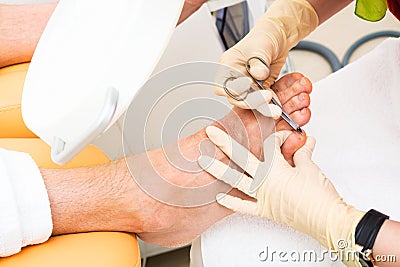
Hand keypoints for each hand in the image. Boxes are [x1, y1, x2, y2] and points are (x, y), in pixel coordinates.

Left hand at [198, 126, 364, 266]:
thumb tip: (305, 143)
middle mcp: (264, 182)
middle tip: (211, 133)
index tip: (286, 137)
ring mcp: (262, 197)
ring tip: (203, 161)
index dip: (277, 137)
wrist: (328, 221)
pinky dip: (232, 203)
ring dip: (219, 170)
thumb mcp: (311, 169)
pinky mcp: (266, 210)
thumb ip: (303, 153)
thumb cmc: (320, 197)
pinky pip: (245, 207)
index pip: (270, 145)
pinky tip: (220, 197)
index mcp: (275, 169)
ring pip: (236, 181)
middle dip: (225, 143)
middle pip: (241, 158)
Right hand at [214, 0, 318, 104]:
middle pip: (235, 97)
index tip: (247, 84)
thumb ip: (259, 61)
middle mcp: (235, 78)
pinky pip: (261, 101)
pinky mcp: (259, 90)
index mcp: (228, 65)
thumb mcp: (261, 46)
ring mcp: (247, 86)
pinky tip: (277, 106)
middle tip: (266, 97)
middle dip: (250, 100)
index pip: (221, 85)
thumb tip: (258, 74)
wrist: (278, 38)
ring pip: (249, 102)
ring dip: (261, 106)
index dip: (232, 88)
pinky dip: (269, 104)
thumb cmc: (264, 37)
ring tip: (274, 109)